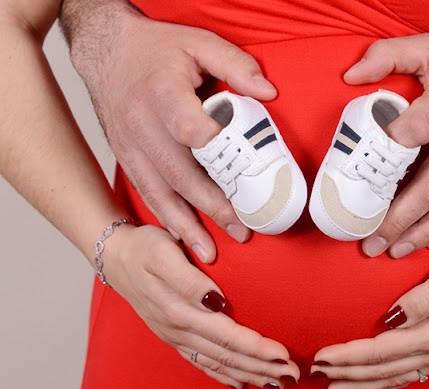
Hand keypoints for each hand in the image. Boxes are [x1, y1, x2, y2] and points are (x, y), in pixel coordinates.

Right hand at [63, 2, 276, 262]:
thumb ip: (235, 64)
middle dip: (214, 207)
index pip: (192, 130)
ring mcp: (130, 144)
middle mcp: (143, 124)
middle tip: (243, 231)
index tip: (246, 178)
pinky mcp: (125, 156)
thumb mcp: (199, 42)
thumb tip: (268, 92)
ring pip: (160, 192)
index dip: (219, 155)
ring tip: (210, 252)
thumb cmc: (155, 47)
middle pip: (180, 174)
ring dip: (187, 224)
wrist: (106, 51)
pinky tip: (179, 237)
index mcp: (164, 93)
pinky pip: (144, 192)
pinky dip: (163, 217)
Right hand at [103, 225, 299, 388]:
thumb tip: (214, 300)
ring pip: (217, 363)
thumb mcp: (164, 253)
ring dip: (249, 374)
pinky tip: (240, 383)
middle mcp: (179, 329)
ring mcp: (175, 336)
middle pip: (227, 354)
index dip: (257, 348)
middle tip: (292, 375)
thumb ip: (189, 280)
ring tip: (276, 382)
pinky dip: (223, 375)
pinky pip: (201, 362)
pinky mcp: (173, 337)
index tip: (283, 355)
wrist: (115, 256)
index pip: (228, 335)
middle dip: (262, 367)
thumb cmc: (145, 249)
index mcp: (181, 310)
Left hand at [311, 250, 428, 388]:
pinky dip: (386, 386)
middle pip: (382, 370)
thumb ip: (422, 299)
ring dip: (361, 383)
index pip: (379, 350)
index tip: (322, 356)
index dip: (348, 356)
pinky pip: (409, 377)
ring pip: (393, 378)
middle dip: (347, 374)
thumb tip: (393, 316)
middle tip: (317, 375)